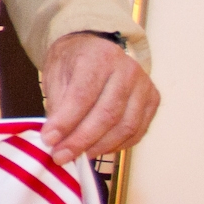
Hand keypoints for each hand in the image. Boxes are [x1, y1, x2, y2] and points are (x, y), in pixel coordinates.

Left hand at [39, 32, 159, 163]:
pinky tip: (98, 148)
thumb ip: (57, 104)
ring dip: (100, 147)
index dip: (66, 122)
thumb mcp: (55, 74)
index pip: (83, 96)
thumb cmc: (73, 62)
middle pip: (107, 114)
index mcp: (98, 57)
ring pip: (126, 127)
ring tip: (78, 156)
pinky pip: (138, 131)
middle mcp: (127, 69)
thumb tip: (56, 138)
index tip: (49, 140)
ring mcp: (144, 85)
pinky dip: (117, 145)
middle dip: (81, 141)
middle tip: (61, 156)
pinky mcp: (153, 99)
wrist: (95, 47)